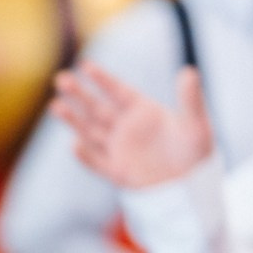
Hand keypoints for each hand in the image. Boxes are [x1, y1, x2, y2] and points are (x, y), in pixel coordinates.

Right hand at [51, 61, 212, 190]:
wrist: (191, 186)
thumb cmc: (196, 152)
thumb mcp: (197, 124)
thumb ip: (191, 99)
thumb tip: (190, 71)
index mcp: (143, 111)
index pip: (117, 91)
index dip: (102, 79)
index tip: (84, 65)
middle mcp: (126, 128)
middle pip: (97, 108)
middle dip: (79, 94)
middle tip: (60, 78)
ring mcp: (119, 150)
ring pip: (91, 132)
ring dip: (74, 120)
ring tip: (55, 106)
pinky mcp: (118, 173)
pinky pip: (98, 163)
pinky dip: (86, 156)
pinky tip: (74, 145)